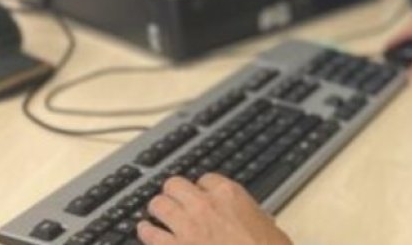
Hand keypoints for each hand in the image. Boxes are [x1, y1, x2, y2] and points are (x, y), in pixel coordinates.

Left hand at [137, 174, 292, 244]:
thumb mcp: (266, 224)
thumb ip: (249, 214)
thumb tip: (245, 217)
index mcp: (229, 195)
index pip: (205, 179)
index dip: (202, 189)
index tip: (201, 196)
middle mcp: (204, 205)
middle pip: (175, 185)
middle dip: (174, 193)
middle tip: (175, 202)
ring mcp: (186, 227)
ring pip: (158, 204)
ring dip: (158, 209)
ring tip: (158, 215)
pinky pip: (149, 233)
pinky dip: (145, 231)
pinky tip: (145, 231)